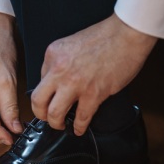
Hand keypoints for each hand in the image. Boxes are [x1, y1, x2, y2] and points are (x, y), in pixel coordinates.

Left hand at [32, 14, 156, 135]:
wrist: (126, 34)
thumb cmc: (105, 36)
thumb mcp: (72, 42)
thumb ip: (61, 61)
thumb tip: (58, 81)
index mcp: (53, 54)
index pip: (40, 79)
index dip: (47, 91)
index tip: (50, 97)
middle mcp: (59, 70)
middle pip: (38, 101)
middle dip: (40, 114)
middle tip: (46, 117)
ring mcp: (75, 83)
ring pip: (54, 113)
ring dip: (56, 123)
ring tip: (61, 125)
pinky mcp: (93, 93)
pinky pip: (81, 117)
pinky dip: (79, 127)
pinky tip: (79, 129)